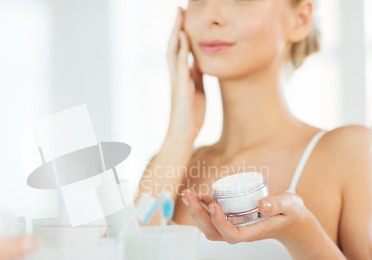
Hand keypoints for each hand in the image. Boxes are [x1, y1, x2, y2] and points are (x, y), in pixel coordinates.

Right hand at [167, 7, 205, 141]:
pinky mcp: (180, 87)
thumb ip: (197, 77)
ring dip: (175, 33)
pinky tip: (183, 37)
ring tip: (179, 16)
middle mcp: (176, 76)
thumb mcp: (198, 91)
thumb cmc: (190, 116)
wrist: (183, 135)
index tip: (185, 18)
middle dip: (176, 27)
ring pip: (173, 52)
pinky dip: (180, 50)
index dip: (182, 34)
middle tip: (179, 10)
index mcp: (181, 77)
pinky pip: (179, 65)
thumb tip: (199, 63)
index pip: (180, 51)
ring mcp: (176, 81)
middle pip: (173, 46)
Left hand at [182, 190, 310, 243]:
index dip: (219, 222)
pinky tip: (201, 195)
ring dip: (196, 210)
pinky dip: (204, 207)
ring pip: (209, 226)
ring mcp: (235, 227)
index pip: (231, 235)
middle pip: (212, 232)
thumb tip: (262, 204)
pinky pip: (214, 218)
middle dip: (197, 214)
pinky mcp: (233, 220)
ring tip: (188, 193)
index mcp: (253, 232)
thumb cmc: (293, 214)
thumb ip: (278, 204)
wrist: (293, 223)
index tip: (214, 205)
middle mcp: (240, 232)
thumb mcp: (291, 206)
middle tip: (187, 194)